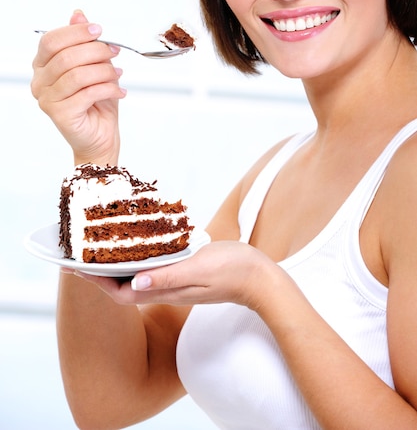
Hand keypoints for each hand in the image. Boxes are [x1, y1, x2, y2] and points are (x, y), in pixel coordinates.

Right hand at [31, 10, 125, 164]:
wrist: (100, 136)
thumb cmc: (96, 102)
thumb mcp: (94, 65)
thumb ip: (84, 42)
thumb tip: (78, 14)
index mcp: (42, 65)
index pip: (52, 41)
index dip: (76, 32)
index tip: (99, 30)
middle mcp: (39, 82)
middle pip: (66, 56)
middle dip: (96, 51)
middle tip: (115, 52)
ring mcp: (47, 99)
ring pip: (78, 75)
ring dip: (105, 71)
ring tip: (119, 74)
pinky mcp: (59, 114)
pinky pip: (87, 94)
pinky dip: (108, 89)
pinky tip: (119, 91)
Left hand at [69, 240, 278, 310]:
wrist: (259, 279)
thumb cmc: (231, 272)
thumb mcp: (198, 269)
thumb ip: (168, 277)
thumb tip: (134, 282)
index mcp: (166, 290)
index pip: (121, 292)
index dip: (97, 282)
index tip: (77, 267)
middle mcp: (166, 289)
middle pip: (124, 285)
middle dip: (101, 272)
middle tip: (83, 253)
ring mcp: (175, 282)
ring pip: (137, 276)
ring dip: (118, 264)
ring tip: (102, 246)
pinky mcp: (184, 273)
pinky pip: (154, 268)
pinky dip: (139, 257)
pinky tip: (138, 243)